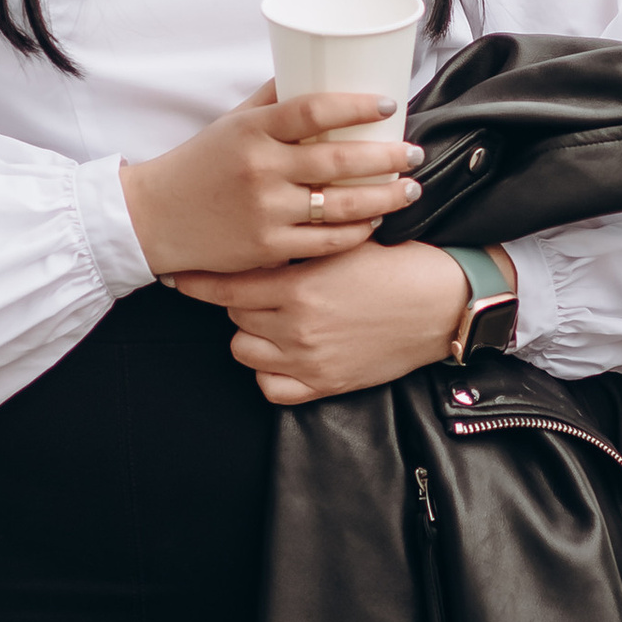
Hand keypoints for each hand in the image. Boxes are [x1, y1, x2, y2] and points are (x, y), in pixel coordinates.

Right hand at [121, 86, 421, 278]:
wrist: (154, 218)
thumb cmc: (199, 164)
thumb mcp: (231, 123)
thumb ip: (273, 100)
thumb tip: (314, 65)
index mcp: (253, 131)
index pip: (312, 109)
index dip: (356, 105)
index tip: (389, 104)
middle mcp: (260, 169)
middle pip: (338, 161)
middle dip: (388, 158)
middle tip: (415, 153)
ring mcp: (265, 211)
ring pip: (340, 206)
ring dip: (384, 198)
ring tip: (409, 188)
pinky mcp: (266, 248)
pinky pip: (325, 242)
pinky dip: (356, 232)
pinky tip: (375, 223)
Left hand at [171, 241, 480, 404]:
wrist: (442, 303)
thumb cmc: (397, 263)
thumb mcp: (343, 242)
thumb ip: (297, 242)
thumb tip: (258, 233)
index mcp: (298, 285)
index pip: (226, 285)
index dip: (198, 280)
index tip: (179, 275)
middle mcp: (296, 326)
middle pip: (233, 316)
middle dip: (239, 300)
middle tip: (260, 287)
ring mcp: (308, 359)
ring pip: (243, 350)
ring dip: (250, 334)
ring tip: (273, 318)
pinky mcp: (325, 385)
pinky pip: (269, 387)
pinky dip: (269, 372)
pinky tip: (283, 353)